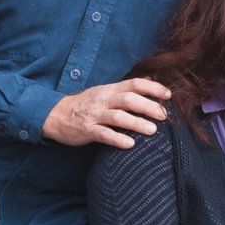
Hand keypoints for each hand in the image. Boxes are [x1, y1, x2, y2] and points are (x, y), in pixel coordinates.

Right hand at [40, 77, 170, 148]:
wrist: (56, 114)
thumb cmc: (86, 104)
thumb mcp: (104, 92)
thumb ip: (125, 89)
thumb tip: (150, 81)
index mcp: (110, 89)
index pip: (134, 84)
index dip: (152, 88)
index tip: (168, 95)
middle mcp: (103, 100)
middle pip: (129, 99)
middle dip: (148, 106)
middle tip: (164, 116)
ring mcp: (94, 115)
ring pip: (118, 117)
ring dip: (136, 123)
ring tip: (152, 131)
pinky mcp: (87, 130)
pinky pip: (103, 134)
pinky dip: (117, 138)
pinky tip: (130, 144)